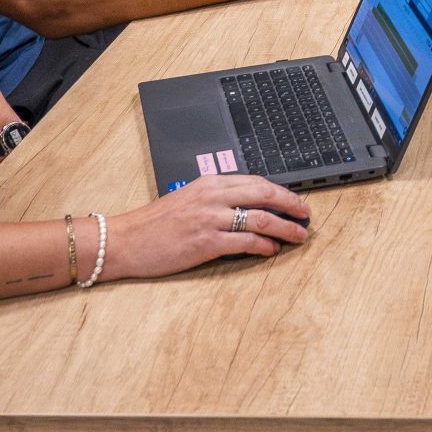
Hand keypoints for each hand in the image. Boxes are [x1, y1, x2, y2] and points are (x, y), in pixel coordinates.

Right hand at [103, 175, 310, 278]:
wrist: (125, 240)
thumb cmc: (154, 223)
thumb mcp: (188, 199)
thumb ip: (216, 199)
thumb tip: (247, 207)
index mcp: (209, 183)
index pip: (255, 181)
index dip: (280, 191)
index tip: (294, 200)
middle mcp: (213, 197)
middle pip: (264, 194)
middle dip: (291, 204)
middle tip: (306, 214)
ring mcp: (210, 219)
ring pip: (260, 218)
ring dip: (285, 228)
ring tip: (297, 235)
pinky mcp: (206, 243)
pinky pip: (245, 242)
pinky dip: (264, 246)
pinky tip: (272, 250)